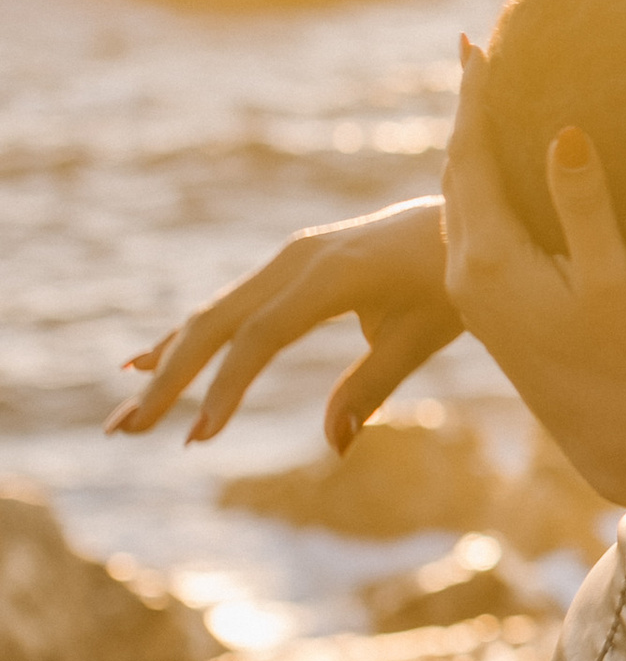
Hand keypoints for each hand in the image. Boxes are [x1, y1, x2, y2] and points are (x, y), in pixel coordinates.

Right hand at [108, 197, 458, 453]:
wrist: (463, 213)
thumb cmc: (451, 279)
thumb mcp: (422, 335)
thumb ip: (373, 386)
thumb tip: (334, 447)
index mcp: (331, 274)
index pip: (261, 335)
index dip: (227, 385)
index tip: (198, 435)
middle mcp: (296, 259)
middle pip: (217, 323)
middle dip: (169, 380)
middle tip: (127, 430)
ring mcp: (286, 258)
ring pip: (212, 314)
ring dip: (166, 364)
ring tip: (127, 416)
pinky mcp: (285, 265)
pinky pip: (227, 304)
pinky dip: (186, 337)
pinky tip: (144, 365)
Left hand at [442, 42, 625, 574]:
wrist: (616, 434)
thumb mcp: (613, 282)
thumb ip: (584, 207)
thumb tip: (565, 132)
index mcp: (489, 259)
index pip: (473, 157)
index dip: (476, 98)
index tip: (476, 44)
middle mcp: (467, 273)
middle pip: (456, 173)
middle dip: (465, 113)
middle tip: (472, 53)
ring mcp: (472, 293)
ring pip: (457, 201)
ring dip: (466, 149)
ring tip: (477, 102)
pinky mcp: (488, 308)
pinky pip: (467, 226)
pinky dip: (475, 186)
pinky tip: (489, 180)